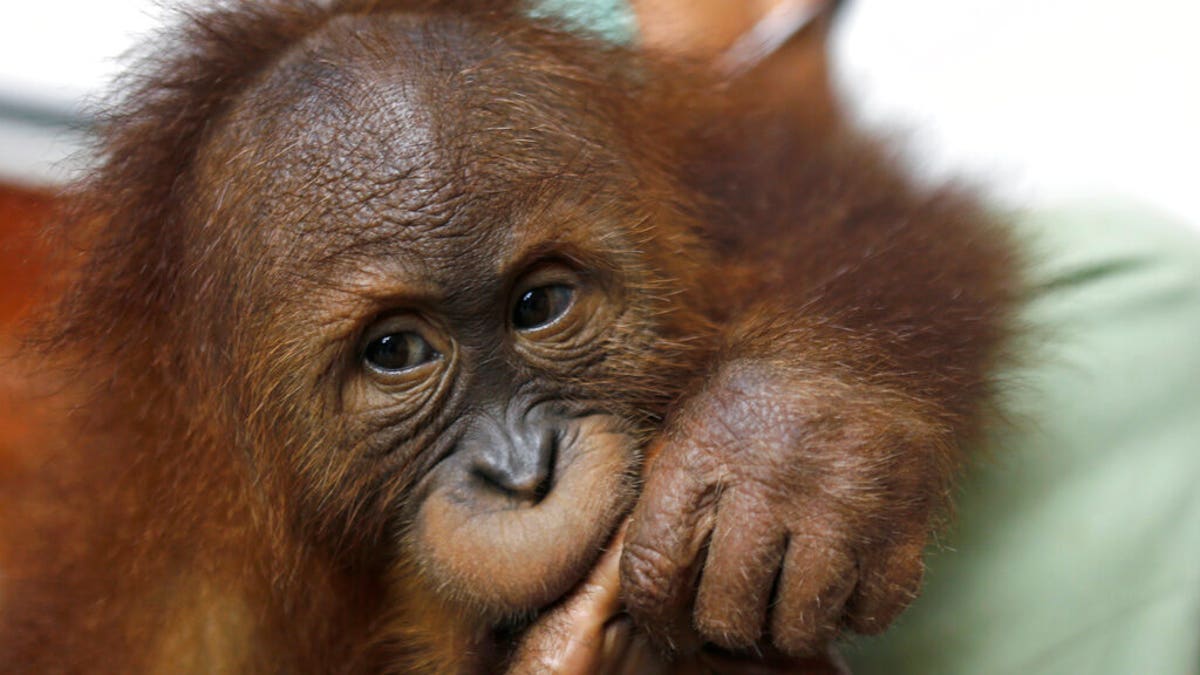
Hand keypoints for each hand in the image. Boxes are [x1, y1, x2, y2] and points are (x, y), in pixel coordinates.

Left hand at [621, 359, 948, 654]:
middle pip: (729, 610)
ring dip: (789, 626)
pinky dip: (856, 613)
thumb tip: (643, 577)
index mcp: (705, 446)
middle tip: (733, 615)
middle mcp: (772, 476)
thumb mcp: (695, 408)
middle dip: (724, 627)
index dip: (656, 616)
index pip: (657, 567)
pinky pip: (875, 609)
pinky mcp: (905, 517)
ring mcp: (844, 501)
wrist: (870, 325)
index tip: (668, 626)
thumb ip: (667, 484)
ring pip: (802, 622)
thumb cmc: (767, 376)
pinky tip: (841, 583)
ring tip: (786, 601)